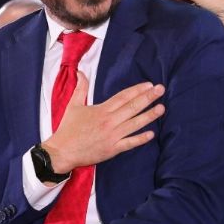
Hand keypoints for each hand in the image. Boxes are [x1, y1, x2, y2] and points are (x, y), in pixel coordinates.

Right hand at [42, 72, 165, 173]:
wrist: (61, 152)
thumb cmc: (68, 129)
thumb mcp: (73, 105)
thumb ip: (80, 88)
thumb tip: (80, 72)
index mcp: (102, 110)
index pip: (123, 97)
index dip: (137, 90)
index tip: (149, 84)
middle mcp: (109, 121)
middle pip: (132, 107)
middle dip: (148, 98)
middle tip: (161, 90)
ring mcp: (112, 136)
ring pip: (134, 124)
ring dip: (149, 116)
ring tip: (161, 108)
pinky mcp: (112, 149)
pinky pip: (129, 143)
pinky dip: (140, 139)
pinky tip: (152, 134)